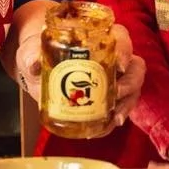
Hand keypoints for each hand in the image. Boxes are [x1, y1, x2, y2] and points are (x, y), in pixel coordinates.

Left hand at [11, 22, 145, 126]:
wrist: (35, 69)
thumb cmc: (39, 51)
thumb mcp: (33, 50)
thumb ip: (33, 54)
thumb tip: (34, 64)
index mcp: (99, 39)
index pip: (121, 38)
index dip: (125, 50)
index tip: (119, 65)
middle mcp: (112, 58)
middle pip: (135, 67)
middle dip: (130, 83)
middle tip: (117, 95)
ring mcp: (113, 79)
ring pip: (132, 90)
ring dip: (126, 106)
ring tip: (114, 120)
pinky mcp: (106, 99)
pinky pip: (117, 110)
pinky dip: (111, 121)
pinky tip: (101, 130)